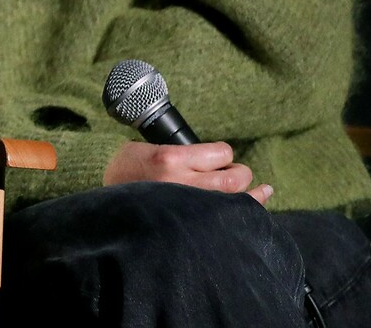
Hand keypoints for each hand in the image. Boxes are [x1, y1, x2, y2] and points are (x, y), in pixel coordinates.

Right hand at [104, 140, 272, 203]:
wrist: (109, 201)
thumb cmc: (130, 169)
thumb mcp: (151, 150)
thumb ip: (184, 155)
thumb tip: (219, 160)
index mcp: (171, 159)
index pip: (221, 153)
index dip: (224, 154)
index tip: (219, 158)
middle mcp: (183, 182)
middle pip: (234, 178)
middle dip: (241, 173)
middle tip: (235, 173)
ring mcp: (188, 204)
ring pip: (236, 199)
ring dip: (249, 193)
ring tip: (255, 189)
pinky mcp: (189, 221)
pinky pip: (227, 216)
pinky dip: (248, 209)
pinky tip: (260, 199)